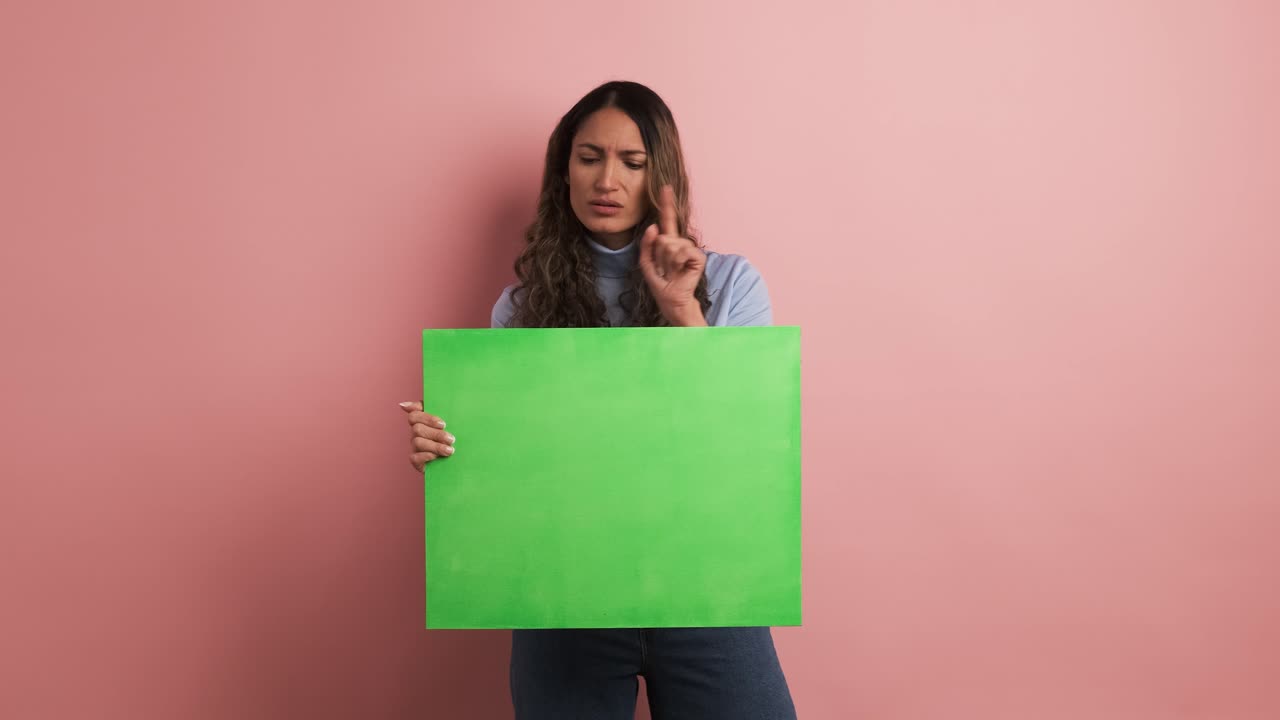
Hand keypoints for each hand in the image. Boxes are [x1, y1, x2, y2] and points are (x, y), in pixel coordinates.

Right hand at [400, 401, 454, 472]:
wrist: (457, 459)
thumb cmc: (451, 436)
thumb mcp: (449, 420)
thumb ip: (438, 408)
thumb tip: (408, 404)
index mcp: (421, 421)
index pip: (414, 415)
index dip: (427, 418)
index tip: (443, 424)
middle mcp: (415, 433)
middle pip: (417, 429)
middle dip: (436, 434)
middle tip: (451, 439)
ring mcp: (414, 447)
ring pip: (418, 442)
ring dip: (435, 446)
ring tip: (450, 450)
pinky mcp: (416, 461)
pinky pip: (415, 457)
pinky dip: (427, 456)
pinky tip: (437, 457)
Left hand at [639, 184, 706, 325]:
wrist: (671, 299)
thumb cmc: (660, 282)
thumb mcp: (646, 263)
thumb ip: (646, 244)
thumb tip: (654, 227)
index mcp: (668, 242)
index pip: (667, 219)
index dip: (667, 203)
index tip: (665, 188)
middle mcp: (680, 242)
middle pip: (663, 238)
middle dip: (658, 256)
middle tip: (664, 269)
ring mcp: (690, 249)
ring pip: (670, 245)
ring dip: (666, 262)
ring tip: (671, 271)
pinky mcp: (698, 256)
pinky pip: (682, 252)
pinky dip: (677, 263)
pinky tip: (681, 271)